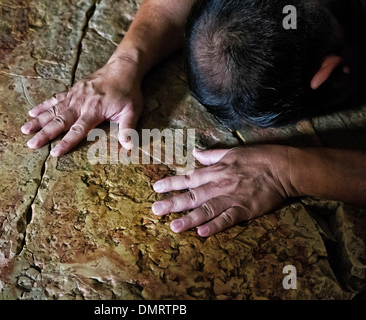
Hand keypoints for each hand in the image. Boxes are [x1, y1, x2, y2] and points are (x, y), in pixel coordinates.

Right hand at [21, 57, 143, 155]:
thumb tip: (129, 146)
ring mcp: (74, 96)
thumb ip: (128, 129)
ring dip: (38, 121)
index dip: (66, 142)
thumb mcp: (132, 110)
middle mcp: (80, 103)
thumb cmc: (128, 91)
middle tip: (31, 144)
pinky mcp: (72, 90)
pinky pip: (55, 99)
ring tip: (24, 130)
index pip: (77, 130)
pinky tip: (32, 112)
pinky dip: (43, 106)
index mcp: (94, 111)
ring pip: (53, 110)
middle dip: (45, 134)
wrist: (122, 68)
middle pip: (59, 121)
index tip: (54, 152)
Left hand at [151, 145, 292, 236]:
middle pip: (192, 196)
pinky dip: (215, 226)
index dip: (171, 183)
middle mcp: (220, 185)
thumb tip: (196, 153)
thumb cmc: (259, 157)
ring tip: (174, 226)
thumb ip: (212, 155)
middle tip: (155, 210)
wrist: (284, 168)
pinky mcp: (245, 210)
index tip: (156, 188)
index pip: (188, 178)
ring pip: (206, 209)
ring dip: (189, 218)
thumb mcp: (232, 151)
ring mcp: (232, 198)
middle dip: (172, 203)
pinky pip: (227, 219)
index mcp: (216, 171)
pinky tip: (202, 233)